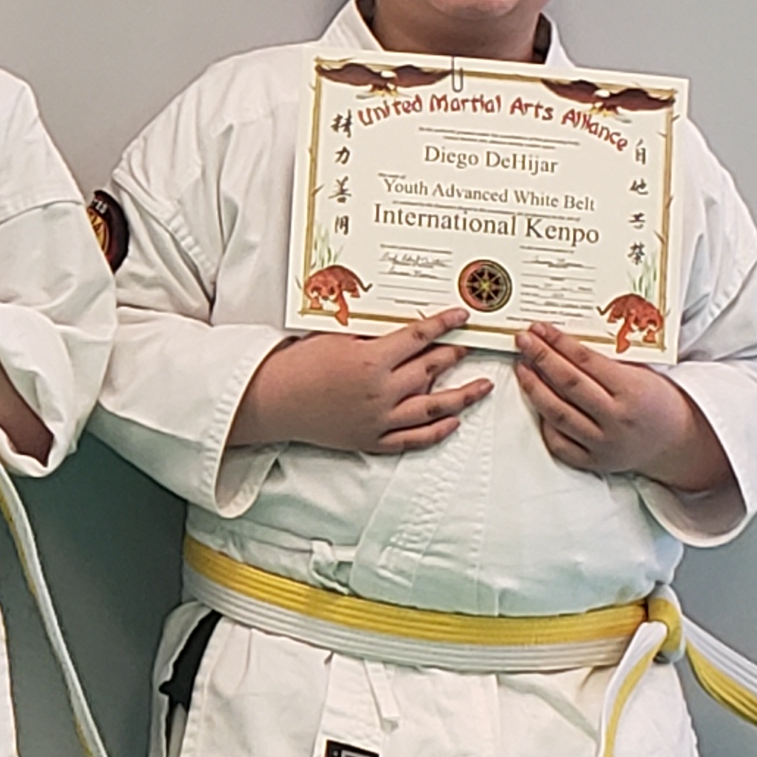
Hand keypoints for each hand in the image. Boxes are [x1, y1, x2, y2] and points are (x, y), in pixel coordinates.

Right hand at [233, 310, 493, 454]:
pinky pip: (414, 439)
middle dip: (455, 353)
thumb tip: (404, 329)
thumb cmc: (297, 364)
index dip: (444, 324)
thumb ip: (372, 336)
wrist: (272, 400)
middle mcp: (381, 391)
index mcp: (371, 361)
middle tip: (472, 345)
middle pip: (431, 369)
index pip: (419, 337)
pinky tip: (453, 422)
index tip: (462, 316)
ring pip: (433, 408)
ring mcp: (379, 419)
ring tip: (483, 387)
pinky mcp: (372, 440)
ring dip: (463, 396)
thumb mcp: (335, 339)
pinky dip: (437, 431)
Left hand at [517, 323, 732, 491]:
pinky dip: (544, 421)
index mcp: (633, 392)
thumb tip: (562, 340)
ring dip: (534, 387)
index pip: (586, 362)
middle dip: (540, 358)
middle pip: (567, 385)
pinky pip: (558, 442)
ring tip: (522, 367)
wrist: (676, 441)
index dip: (558, 343)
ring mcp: (604, 444)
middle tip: (523, 341)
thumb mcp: (642, 373)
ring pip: (557, 413)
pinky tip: (537, 401)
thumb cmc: (657, 400)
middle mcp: (616, 420)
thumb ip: (607, 361)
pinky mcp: (594, 462)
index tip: (539, 329)